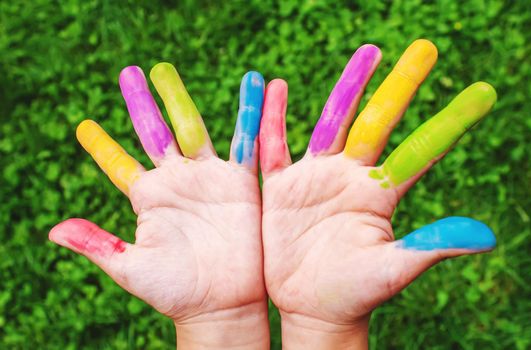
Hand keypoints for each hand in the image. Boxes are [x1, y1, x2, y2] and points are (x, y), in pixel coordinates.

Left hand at [49, 65, 268, 348]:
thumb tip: (54, 231)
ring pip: (193, 128)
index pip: (120, 164)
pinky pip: (244, 144)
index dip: (102, 146)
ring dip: (182, 99)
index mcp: (148, 198)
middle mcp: (176, 182)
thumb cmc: (174, 291)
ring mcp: (208, 178)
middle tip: (131, 72)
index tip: (83, 126)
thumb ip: (98, 244)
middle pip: (156, 132)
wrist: (221, 302)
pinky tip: (250, 91)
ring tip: (172, 70)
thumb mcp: (131, 268)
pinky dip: (247, 118)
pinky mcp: (239, 183)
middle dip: (143, 103)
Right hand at [259, 40, 496, 348]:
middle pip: (379, 122)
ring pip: (334, 122)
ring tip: (371, 52)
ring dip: (351, 87)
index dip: (450, 123)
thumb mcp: (393, 270)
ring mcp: (318, 177)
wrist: (312, 306)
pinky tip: (275, 87)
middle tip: (426, 49)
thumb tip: (487, 237)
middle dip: (401, 87)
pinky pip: (275, 147)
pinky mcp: (284, 186)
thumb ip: (431, 246)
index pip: (422, 151)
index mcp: (382, 194)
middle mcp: (354, 176)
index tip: (481, 94)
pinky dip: (272, 119)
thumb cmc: (356, 292)